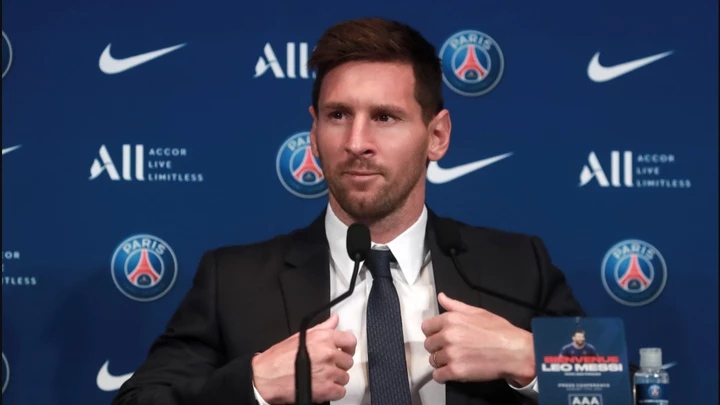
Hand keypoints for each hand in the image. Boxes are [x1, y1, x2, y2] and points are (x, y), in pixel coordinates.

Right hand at [251, 313, 356, 403]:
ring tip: (321, 377)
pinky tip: (322, 387)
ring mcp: (328, 372)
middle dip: (339, 364)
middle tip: (327, 366)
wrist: (265, 378)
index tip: (345, 351)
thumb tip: (334, 319)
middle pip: (348, 361)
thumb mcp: (302, 336)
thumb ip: (323, 327)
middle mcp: (327, 354)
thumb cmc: (278, 358)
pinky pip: (341, 391)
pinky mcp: (326, 389)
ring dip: (336, 378)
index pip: (350, 340)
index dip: (348, 347)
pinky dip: (334, 391)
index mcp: (323, 338)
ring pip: (345, 377)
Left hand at [421, 293, 535, 386]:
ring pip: (433, 360)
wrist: (515, 352)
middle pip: (429, 344)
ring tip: (456, 360)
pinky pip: (438, 375)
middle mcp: (448, 336)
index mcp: (451, 319)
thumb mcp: (477, 312)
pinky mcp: (456, 371)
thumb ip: (455, 305)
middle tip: (451, 349)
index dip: (433, 333)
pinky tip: (452, 371)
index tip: (440, 337)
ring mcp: (451, 354)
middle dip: (438, 347)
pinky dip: (443, 375)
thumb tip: (441, 297)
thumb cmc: (500, 331)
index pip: (426, 327)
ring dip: (441, 362)